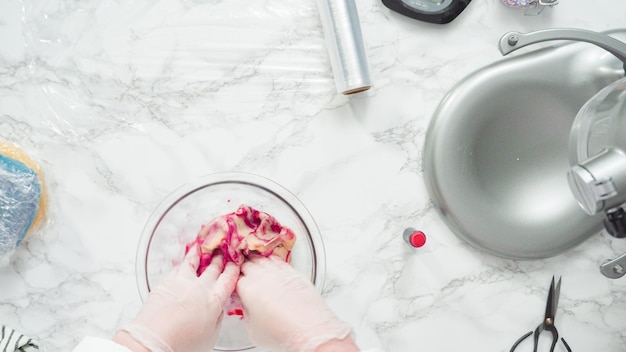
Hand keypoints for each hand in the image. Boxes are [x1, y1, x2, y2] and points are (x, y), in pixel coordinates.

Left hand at [118, 246, 239, 351]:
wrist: (155, 339)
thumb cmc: (183, 343)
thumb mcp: (210, 336)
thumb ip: (217, 318)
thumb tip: (218, 310)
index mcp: (215, 300)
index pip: (228, 280)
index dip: (233, 270)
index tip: (235, 264)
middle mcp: (201, 287)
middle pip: (214, 268)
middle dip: (219, 259)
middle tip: (222, 253)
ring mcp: (183, 282)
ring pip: (194, 262)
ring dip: (201, 254)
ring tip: (202, 247)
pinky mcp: (167, 281)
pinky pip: (178, 266)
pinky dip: (184, 260)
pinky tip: (184, 259)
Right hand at [236, 255, 351, 351]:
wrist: (309, 329)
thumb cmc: (282, 333)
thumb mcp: (253, 330)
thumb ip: (247, 313)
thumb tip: (248, 307)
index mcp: (248, 289)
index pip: (235, 278)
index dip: (234, 279)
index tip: (235, 281)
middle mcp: (262, 277)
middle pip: (248, 265)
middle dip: (243, 266)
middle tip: (242, 269)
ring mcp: (279, 273)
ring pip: (263, 259)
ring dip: (257, 260)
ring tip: (254, 260)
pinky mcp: (294, 273)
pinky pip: (279, 261)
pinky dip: (272, 260)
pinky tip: (271, 261)